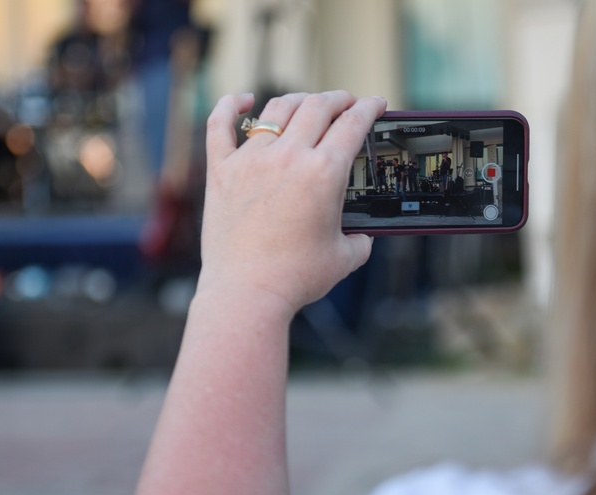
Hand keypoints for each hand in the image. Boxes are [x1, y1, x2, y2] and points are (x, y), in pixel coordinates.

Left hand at [197, 91, 386, 315]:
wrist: (248, 293)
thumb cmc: (296, 278)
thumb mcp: (345, 258)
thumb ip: (360, 240)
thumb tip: (361, 237)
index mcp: (324, 173)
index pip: (353, 124)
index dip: (369, 108)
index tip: (376, 103)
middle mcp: (288, 157)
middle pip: (318, 107)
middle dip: (338, 99)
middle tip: (346, 103)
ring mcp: (251, 161)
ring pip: (277, 110)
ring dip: (299, 100)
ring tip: (307, 103)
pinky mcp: (221, 171)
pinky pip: (220, 124)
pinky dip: (231, 105)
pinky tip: (244, 100)